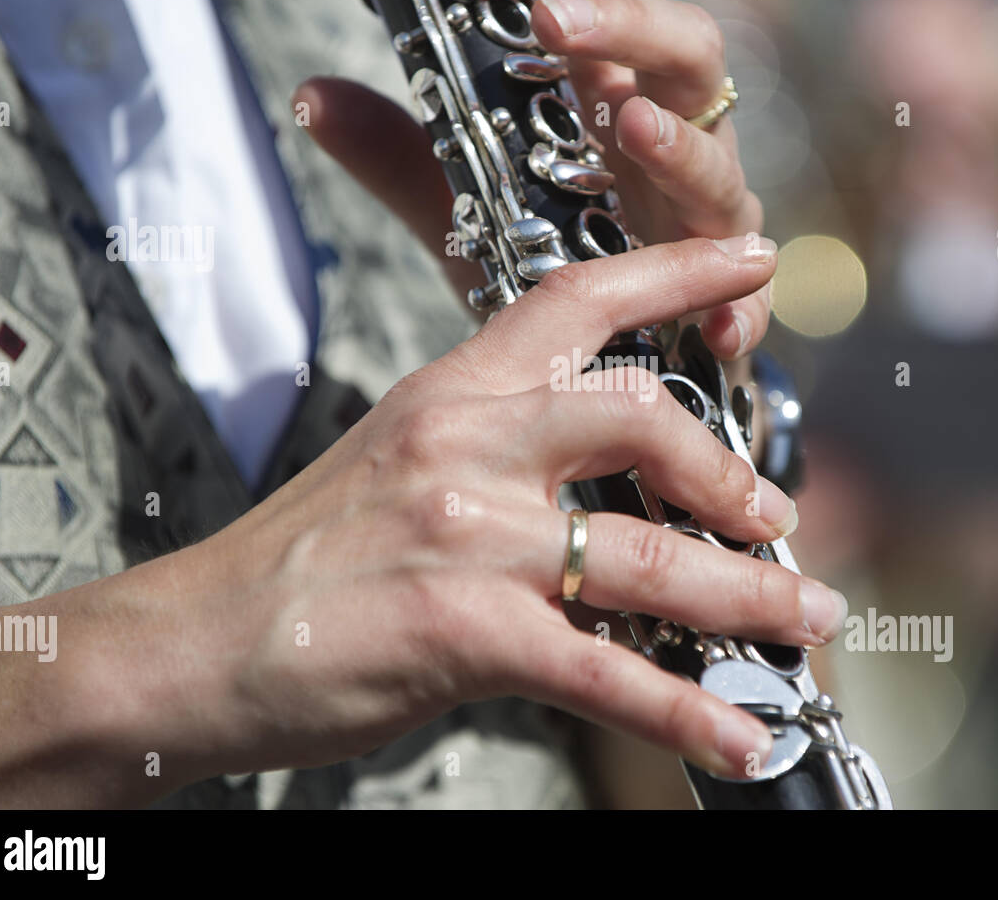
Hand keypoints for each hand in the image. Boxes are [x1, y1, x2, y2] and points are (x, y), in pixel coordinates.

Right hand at [205, 235, 844, 783]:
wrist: (192, 644)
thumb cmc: (299, 560)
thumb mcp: (396, 461)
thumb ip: (496, 454)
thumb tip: (596, 490)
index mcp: (452, 392)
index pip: (580, 298)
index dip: (678, 272)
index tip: (751, 262)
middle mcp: (467, 446)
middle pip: (644, 422)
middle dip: (731, 472)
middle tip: (774, 515)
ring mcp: (470, 538)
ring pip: (653, 558)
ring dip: (749, 596)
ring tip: (805, 617)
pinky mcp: (465, 634)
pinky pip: (609, 674)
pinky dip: (688, 711)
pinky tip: (737, 735)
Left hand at [294, 0, 767, 362]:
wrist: (610, 359)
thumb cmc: (553, 260)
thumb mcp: (469, 207)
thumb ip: (402, 155)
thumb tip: (310, 93)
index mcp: (609, 97)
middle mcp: (670, 140)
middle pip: (680, 49)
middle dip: (620, 24)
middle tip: (550, 22)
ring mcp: (707, 218)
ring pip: (721, 162)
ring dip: (681, 142)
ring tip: (628, 123)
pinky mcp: (733, 299)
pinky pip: (756, 300)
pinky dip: (746, 309)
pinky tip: (714, 328)